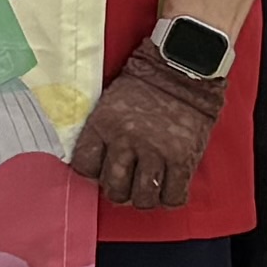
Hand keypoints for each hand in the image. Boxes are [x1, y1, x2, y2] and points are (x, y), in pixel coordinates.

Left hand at [66, 40, 229, 212]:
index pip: (84, 166)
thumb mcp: (110, 102)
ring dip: (143, 198)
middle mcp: (126, 140)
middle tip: (125, 184)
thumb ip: (102, 132)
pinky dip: (169, 198)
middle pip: (113, 187)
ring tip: (147, 189)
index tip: (100, 170)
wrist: (182, 68)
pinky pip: (172, 196)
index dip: (92, 173)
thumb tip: (96, 162)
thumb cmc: (145, 84)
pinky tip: (168, 188)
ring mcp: (156, 151)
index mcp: (103, 124)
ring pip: (142, 197)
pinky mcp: (183, 158)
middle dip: (117, 191)